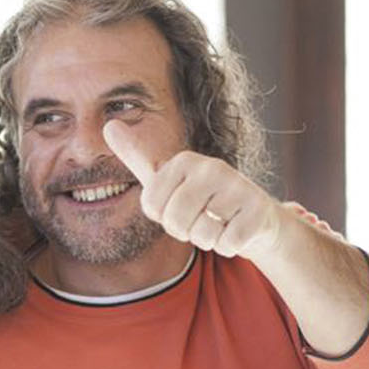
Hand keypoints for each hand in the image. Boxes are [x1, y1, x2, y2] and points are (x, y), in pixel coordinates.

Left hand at [103, 119, 283, 262]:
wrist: (253, 215)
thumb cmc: (200, 197)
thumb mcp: (165, 176)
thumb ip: (136, 155)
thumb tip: (109, 124)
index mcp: (184, 161)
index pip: (152, 207)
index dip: (162, 217)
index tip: (177, 205)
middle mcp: (212, 167)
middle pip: (176, 221)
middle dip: (184, 230)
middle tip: (200, 218)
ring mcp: (239, 186)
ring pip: (202, 234)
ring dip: (208, 238)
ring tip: (219, 222)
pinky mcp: (259, 210)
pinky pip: (227, 243)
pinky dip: (229, 244)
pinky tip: (236, 229)